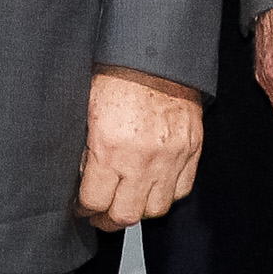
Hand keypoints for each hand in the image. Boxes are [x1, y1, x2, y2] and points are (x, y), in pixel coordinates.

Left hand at [76, 67, 204, 229]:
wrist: (156, 55)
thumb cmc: (118, 75)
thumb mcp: (87, 110)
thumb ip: (86, 149)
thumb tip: (83, 176)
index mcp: (109, 148)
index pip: (94, 201)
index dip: (83, 208)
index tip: (81, 206)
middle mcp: (142, 159)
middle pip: (125, 215)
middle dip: (108, 218)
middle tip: (101, 213)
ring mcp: (171, 157)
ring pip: (155, 209)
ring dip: (139, 209)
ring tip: (128, 200)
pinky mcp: (191, 151)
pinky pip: (181, 191)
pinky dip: (166, 194)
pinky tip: (153, 185)